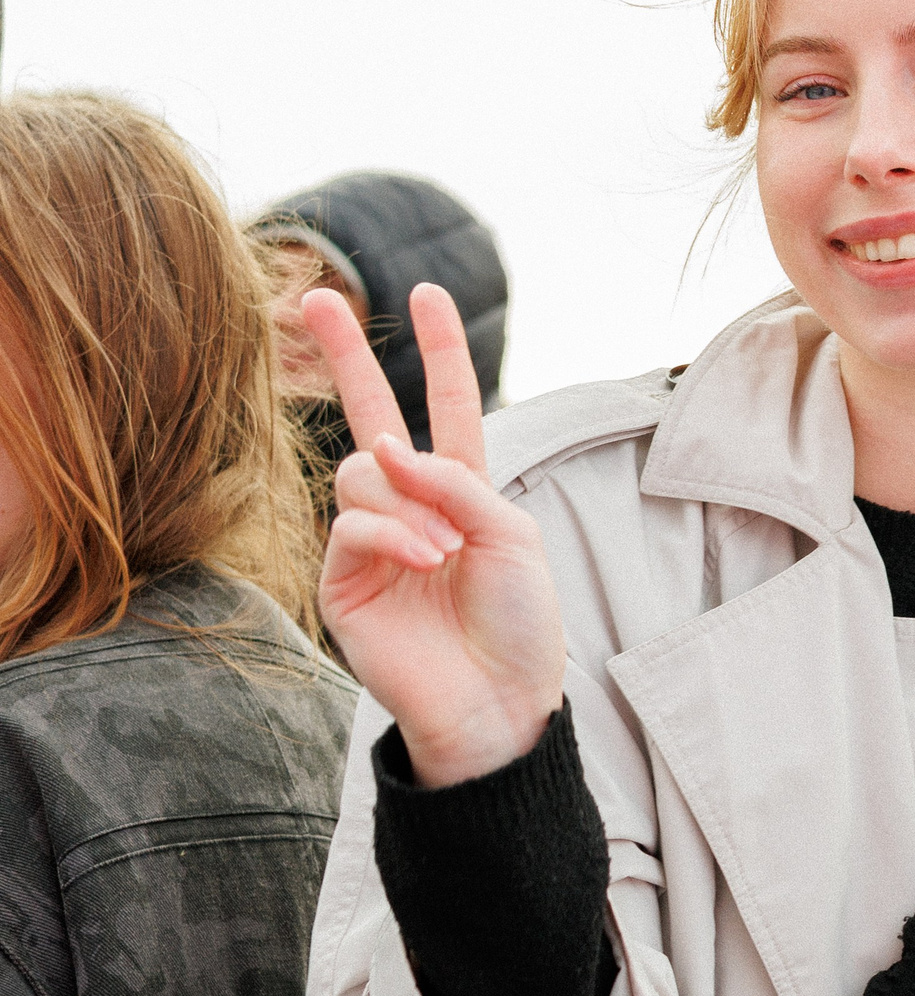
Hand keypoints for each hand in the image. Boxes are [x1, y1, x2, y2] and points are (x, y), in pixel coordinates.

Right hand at [305, 286, 565, 786]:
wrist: (500, 702)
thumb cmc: (520, 624)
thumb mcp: (512, 537)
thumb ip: (457, 482)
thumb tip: (388, 447)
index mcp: (463, 491)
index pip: (448, 406)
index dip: (439, 351)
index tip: (426, 293)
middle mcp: (411, 508)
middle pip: (371, 416)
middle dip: (347, 355)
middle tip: (313, 294)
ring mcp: (372, 543)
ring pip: (362, 475)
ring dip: (410, 505)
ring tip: (446, 552)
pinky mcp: (342, 581)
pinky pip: (352, 525)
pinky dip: (392, 534)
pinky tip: (426, 562)